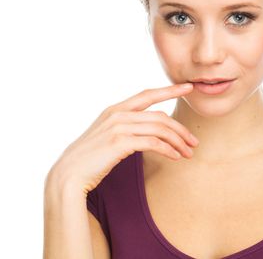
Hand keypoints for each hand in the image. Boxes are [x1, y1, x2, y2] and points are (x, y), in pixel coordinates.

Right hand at [47, 83, 197, 194]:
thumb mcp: (107, 135)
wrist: (68, 174)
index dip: (170, 90)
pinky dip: (168, 150)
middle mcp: (118, 114)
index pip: (148, 94)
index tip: (189, 87)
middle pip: (160, 116)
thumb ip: (125, 127)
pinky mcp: (120, 143)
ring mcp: (118, 127)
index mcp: (115, 109)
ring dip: (178, 142)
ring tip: (188, 153)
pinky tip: (175, 157)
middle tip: (194, 142)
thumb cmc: (90, 158)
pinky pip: (153, 143)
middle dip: (181, 129)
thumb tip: (148, 129)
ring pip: (160, 129)